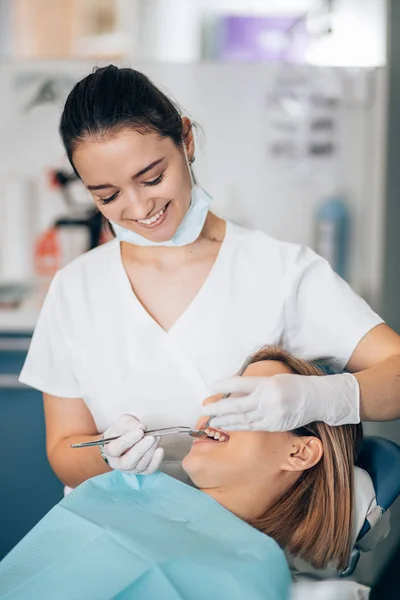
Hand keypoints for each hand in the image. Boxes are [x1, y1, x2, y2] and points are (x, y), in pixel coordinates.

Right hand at [103, 414, 163, 473]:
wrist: (125, 438)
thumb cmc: (122, 431)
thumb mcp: (123, 422)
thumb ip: (130, 424)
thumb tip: (141, 428)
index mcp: (109, 450)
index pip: (115, 449)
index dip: (128, 441)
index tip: (139, 432)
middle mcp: (118, 463)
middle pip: (128, 462)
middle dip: (141, 449)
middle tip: (150, 438)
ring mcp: (130, 469)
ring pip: (140, 465)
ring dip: (150, 451)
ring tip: (156, 438)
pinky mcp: (142, 471)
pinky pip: (149, 469)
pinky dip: (156, 461)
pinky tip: (159, 450)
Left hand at [201, 373, 359, 431]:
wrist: (317, 399)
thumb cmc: (293, 386)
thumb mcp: (274, 379)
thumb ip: (254, 385)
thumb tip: (232, 389)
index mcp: (267, 383)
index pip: (240, 384)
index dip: (224, 386)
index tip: (213, 386)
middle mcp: (268, 399)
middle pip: (237, 405)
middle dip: (219, 408)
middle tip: (204, 409)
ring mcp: (272, 414)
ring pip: (243, 419)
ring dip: (225, 421)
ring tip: (211, 421)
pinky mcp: (274, 425)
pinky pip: (252, 427)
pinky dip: (238, 427)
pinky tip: (228, 427)